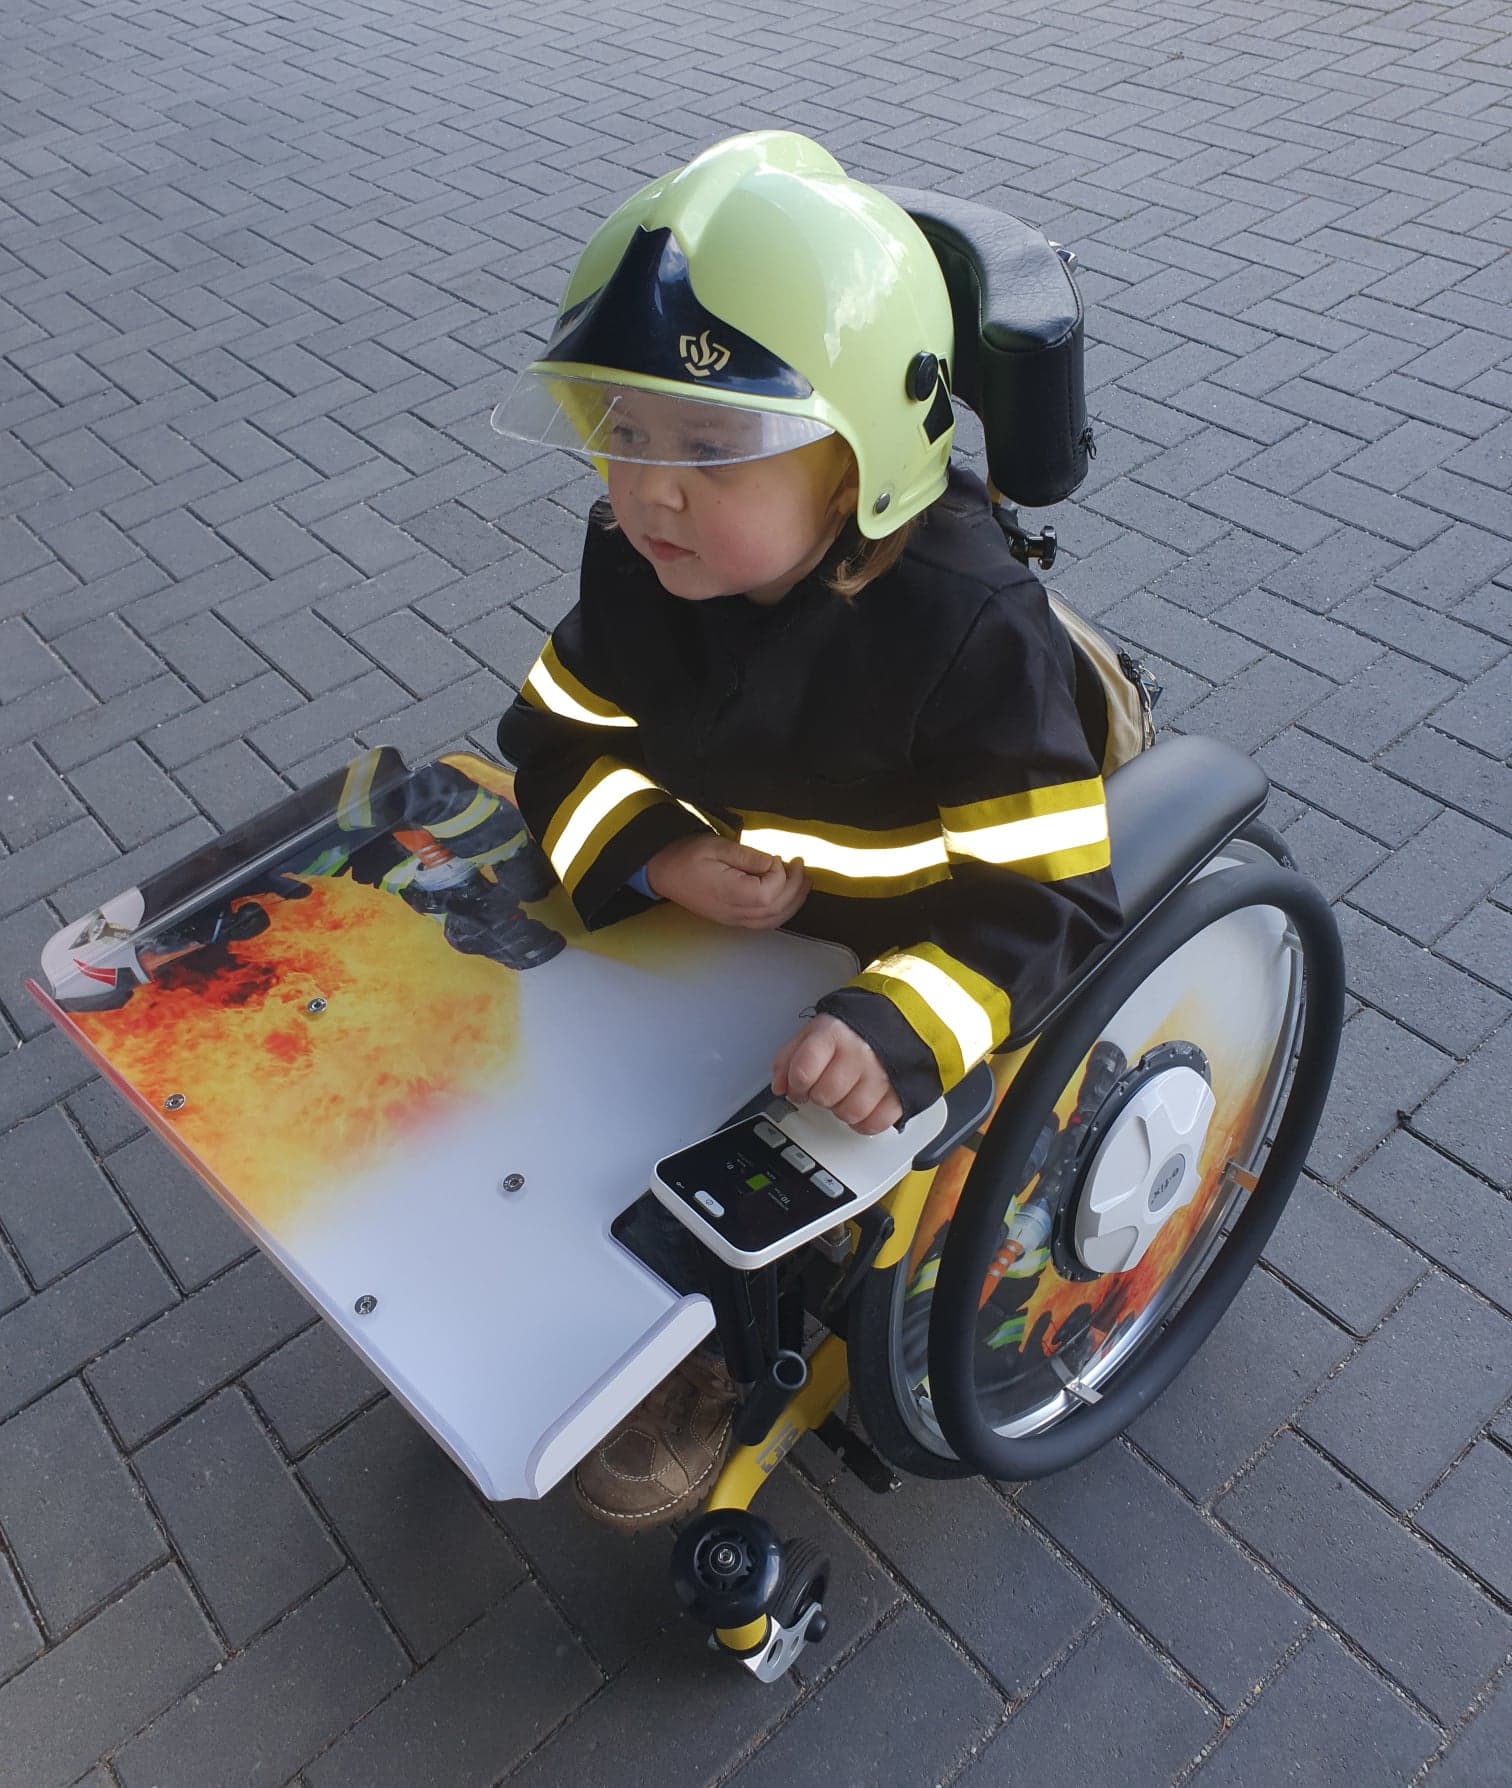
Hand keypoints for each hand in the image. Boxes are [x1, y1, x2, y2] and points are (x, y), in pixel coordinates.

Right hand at [646, 835, 808, 929]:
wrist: (663, 871)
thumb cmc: (687, 855)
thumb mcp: (718, 846)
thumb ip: (749, 857)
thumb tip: (774, 863)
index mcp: (731, 893)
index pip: (771, 891)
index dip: (780, 872)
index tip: (775, 855)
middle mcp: (735, 912)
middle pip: (777, 908)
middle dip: (796, 886)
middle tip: (800, 864)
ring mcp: (733, 920)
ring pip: (774, 920)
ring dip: (794, 902)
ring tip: (803, 881)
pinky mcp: (732, 920)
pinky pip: (764, 923)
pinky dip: (781, 912)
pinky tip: (786, 896)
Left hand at [772, 1013, 901, 1134]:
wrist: (898, 1021)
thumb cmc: (852, 1030)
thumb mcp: (814, 1031)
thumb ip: (790, 1057)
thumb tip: (779, 1087)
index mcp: (834, 1034)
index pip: (803, 1070)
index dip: (795, 1086)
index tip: (798, 1088)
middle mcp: (859, 1053)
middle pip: (825, 1096)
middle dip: (819, 1096)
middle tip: (825, 1087)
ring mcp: (882, 1074)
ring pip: (849, 1113)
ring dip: (841, 1110)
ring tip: (845, 1095)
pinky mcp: (900, 1093)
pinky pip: (875, 1123)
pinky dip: (864, 1123)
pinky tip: (861, 1107)